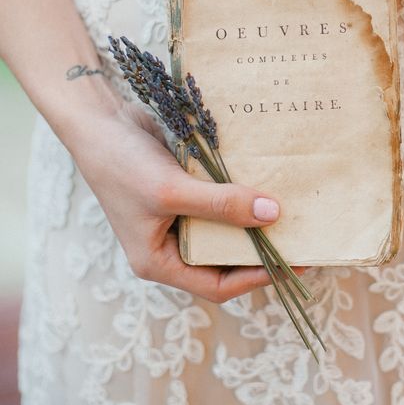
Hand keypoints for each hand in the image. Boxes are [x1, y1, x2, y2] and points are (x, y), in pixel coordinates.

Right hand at [70, 100, 302, 302]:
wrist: (98, 120)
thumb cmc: (122, 163)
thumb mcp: (172, 190)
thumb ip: (221, 205)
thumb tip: (273, 215)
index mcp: (158, 262)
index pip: (218, 284)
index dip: (258, 277)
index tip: (295, 264)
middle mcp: (169, 245)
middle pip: (225, 258)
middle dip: (261, 250)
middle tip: (303, 237)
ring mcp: (178, 217)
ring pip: (226, 228)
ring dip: (255, 220)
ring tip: (294, 212)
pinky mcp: (186, 190)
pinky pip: (221, 200)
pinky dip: (242, 195)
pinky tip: (269, 185)